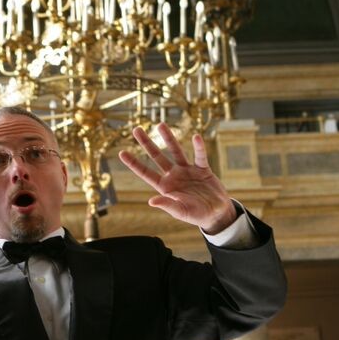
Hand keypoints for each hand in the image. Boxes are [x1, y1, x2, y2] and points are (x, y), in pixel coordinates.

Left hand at [118, 122, 235, 233]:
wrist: (216, 214)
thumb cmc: (196, 215)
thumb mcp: (181, 212)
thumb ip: (168, 205)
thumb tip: (151, 201)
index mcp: (165, 187)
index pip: (146, 173)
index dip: (134, 163)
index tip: (122, 152)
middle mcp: (174, 176)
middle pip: (157, 156)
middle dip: (147, 143)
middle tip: (136, 129)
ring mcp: (187, 171)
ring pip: (176, 151)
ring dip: (168, 138)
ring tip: (160, 124)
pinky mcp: (202, 169)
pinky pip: (200, 156)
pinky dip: (199, 147)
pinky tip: (196, 137)